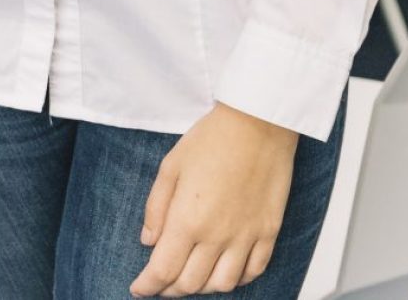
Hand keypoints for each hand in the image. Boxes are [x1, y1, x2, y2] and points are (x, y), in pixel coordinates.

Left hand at [133, 103, 300, 295]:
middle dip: (170, 289)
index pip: (163, 270)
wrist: (258, 124)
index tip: (139, 289)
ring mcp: (247, 236)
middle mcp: (218, 235)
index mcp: (188, 220)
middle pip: (191, 283)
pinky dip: (237, 279)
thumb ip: (156, 208)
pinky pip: (254, 271)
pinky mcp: (269, 232)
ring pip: (223, 284)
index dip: (147, 286)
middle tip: (160, 284)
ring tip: (190, 278)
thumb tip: (148, 241)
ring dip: (203, 288)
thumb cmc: (212, 139)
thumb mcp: (170, 167)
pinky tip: (225, 271)